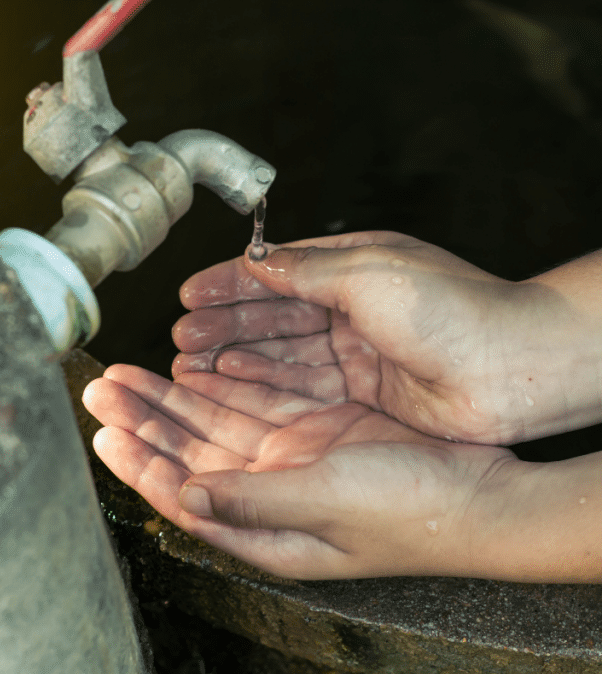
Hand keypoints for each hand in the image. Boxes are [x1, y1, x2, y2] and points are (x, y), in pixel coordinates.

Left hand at [83, 364, 524, 579]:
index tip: (105, 436)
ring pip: (212, 425)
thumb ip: (250, 500)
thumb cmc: (413, 513)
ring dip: (169, 401)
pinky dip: (219, 386)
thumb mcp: (325, 504)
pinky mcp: (315, 429)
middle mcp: (268, 493)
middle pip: (189, 453)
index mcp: (264, 526)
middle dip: (143, 422)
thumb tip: (184, 494)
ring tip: (125, 377)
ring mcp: (291, 459)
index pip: (184, 495)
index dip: (141, 465)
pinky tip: (189, 368)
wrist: (483, 495)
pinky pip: (252, 403)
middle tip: (101, 391)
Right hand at [172, 231, 593, 444]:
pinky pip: (299, 387)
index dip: (230, 284)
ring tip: (191, 363)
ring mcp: (356, 354)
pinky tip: (230, 382)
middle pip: (271, 317)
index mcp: (354, 269)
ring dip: (235, 356)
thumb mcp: (367, 273)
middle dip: (223, 325)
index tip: (189, 294)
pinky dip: (261, 384)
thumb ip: (305, 270)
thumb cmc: (455, 310)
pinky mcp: (362, 394)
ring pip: (280, 354)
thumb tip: (258, 260)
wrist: (513, 369)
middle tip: (180, 336)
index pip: (278, 273)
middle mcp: (351, 310)